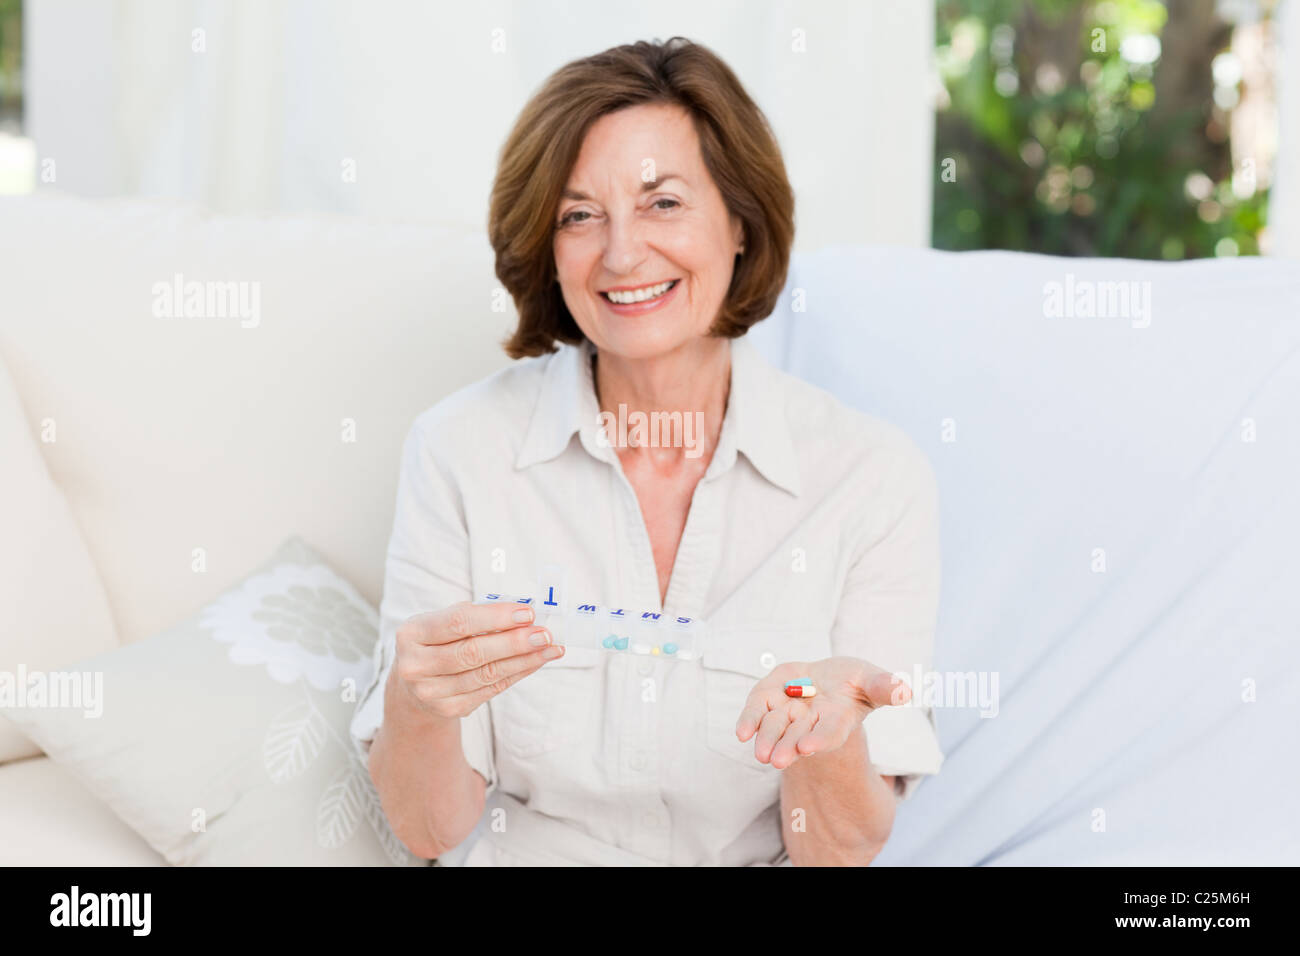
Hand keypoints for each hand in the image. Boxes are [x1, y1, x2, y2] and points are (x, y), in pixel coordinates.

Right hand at [390, 601, 563, 719]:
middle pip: (473, 652)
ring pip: (486, 674)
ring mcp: (430, 692)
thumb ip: (477, 616)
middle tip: (544, 634)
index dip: (496, 617)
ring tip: (549, 648)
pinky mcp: (448, 709)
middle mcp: (415, 665)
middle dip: (514, 642)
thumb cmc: (437, 643)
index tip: (528, 613)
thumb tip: (523, 615)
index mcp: (411, 633)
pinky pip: (490, 690)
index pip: (458, 622)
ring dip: (523, 660)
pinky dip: (517, 673)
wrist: (413, 686)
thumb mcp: (443, 623)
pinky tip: (535, 662)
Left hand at [735, 656, 911, 769]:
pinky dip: (748, 722)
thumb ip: (885, 687)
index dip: (820, 739)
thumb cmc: (854, 682)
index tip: (808, 747)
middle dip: (788, 748)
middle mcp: (809, 721)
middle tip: (777, 760)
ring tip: (762, 755)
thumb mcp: (871, 680)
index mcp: (837, 719)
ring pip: (775, 727)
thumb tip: (906, 690)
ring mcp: (787, 712)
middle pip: (798, 736)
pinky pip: (756, 712)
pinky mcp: (768, 699)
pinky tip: (741, 733)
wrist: (825, 679)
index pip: (829, 732)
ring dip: (767, 740)